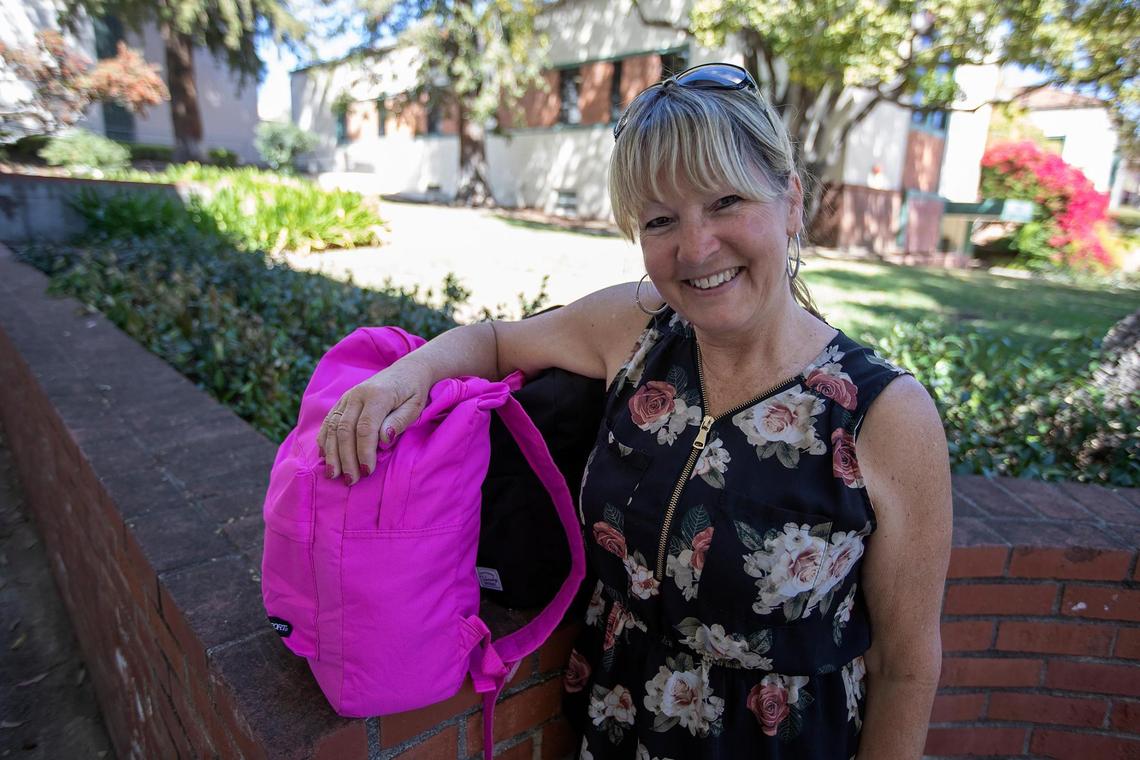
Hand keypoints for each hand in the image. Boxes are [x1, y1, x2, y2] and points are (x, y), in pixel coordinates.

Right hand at [316, 362, 429, 483]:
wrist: (407, 370)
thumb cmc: (414, 392)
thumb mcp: (415, 406)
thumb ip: (399, 422)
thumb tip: (384, 439)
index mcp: (378, 395)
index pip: (365, 428)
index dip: (364, 452)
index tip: (367, 472)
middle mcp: (357, 395)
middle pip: (345, 430)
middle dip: (346, 458)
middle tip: (350, 480)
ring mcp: (347, 397)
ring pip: (333, 427)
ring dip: (332, 453)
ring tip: (333, 474)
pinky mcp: (342, 401)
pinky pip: (329, 421)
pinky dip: (325, 439)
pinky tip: (325, 456)